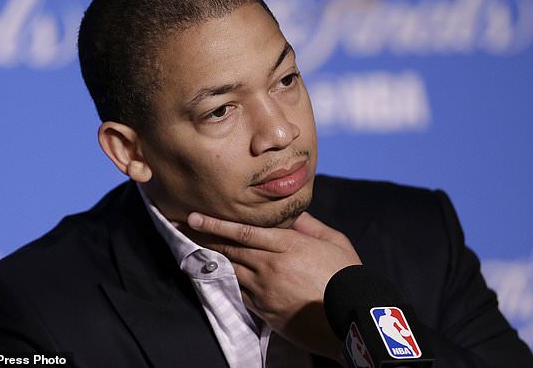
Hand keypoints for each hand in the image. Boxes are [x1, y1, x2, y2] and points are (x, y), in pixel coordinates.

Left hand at [186, 211, 361, 360]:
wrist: (351, 318)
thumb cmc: (346, 276)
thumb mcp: (334, 242)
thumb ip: (310, 225)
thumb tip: (292, 213)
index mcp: (288, 245)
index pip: (243, 231)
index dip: (215, 223)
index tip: (194, 216)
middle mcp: (271, 266)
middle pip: (230, 249)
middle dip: (204, 236)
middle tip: (181, 225)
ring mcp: (265, 290)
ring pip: (231, 269)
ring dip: (212, 257)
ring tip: (193, 245)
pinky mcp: (265, 310)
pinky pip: (240, 292)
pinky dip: (228, 280)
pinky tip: (219, 272)